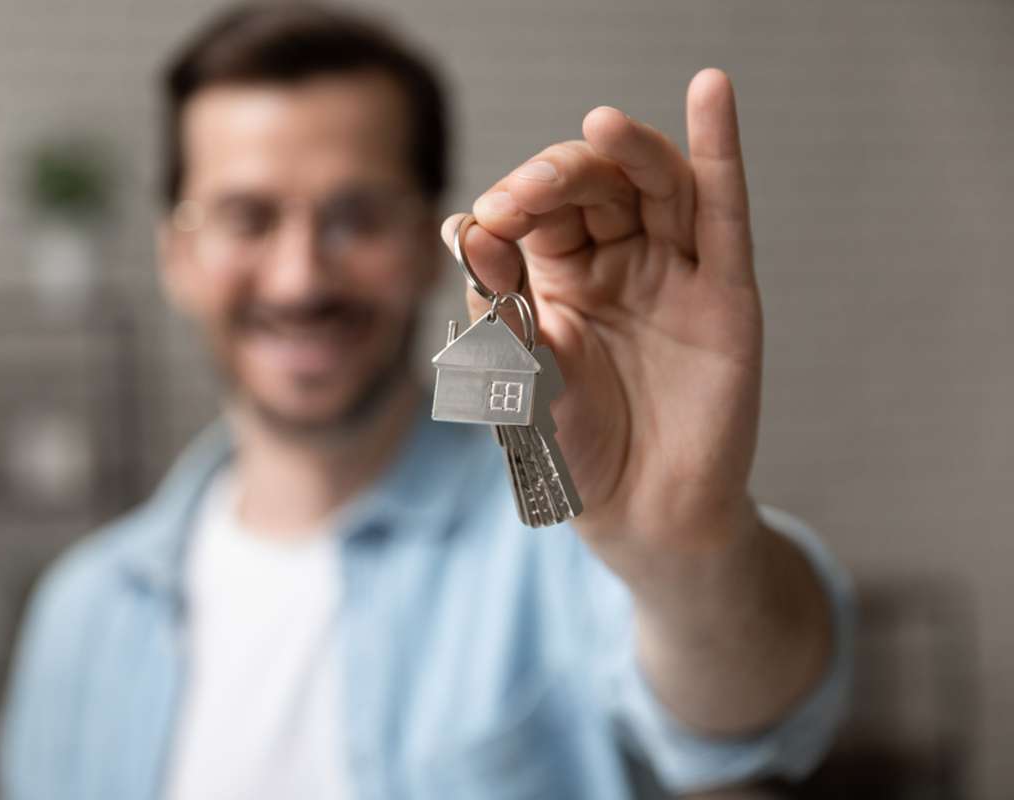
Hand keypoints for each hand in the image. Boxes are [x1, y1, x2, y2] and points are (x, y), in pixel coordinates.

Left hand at [443, 69, 761, 553]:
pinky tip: (710, 92)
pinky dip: (720, 150)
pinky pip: (725, 214)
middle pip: (598, 185)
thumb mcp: (521, 377)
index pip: (540, 209)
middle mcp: (620, 262)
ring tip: (599, 127)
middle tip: (526, 194)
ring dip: (629, 150)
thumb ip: (499, 307)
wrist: (637, 517)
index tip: (488, 221)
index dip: (515, 202)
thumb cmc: (571, 449)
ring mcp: (676, 274)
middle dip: (560, 176)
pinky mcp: (725, 296)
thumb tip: (461, 226)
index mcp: (561, 275)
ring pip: (658, 186)